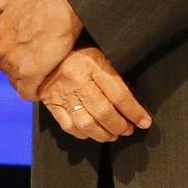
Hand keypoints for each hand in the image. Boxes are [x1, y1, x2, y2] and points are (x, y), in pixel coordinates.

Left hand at [0, 0, 83, 98]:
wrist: (62, 5)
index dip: (6, 58)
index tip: (20, 58)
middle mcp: (0, 51)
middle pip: (4, 70)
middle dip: (16, 70)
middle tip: (32, 67)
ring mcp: (14, 64)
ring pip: (15, 82)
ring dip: (25, 81)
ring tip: (39, 79)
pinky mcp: (31, 74)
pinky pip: (27, 92)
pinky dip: (33, 93)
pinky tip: (40, 91)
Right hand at [36, 47, 151, 142]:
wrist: (42, 53)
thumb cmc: (78, 56)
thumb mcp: (99, 56)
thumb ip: (113, 76)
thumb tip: (133, 103)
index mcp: (92, 65)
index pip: (119, 94)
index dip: (134, 112)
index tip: (145, 122)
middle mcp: (77, 81)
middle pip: (103, 112)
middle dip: (120, 126)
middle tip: (128, 130)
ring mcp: (63, 94)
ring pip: (87, 124)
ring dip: (104, 134)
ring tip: (113, 135)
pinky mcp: (52, 104)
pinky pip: (69, 126)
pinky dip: (84, 134)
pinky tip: (92, 132)